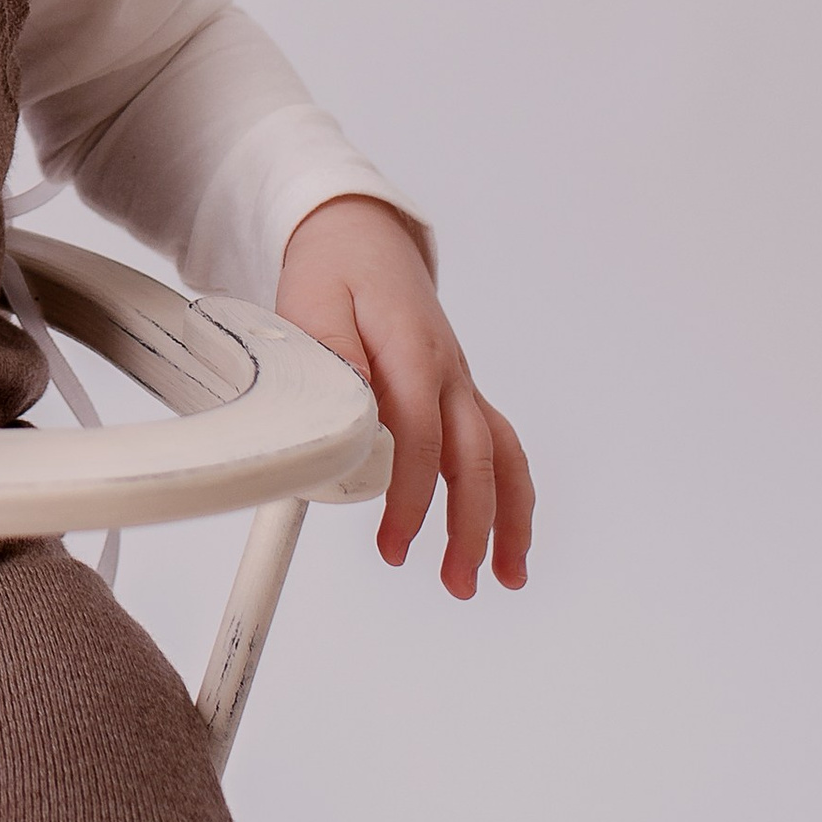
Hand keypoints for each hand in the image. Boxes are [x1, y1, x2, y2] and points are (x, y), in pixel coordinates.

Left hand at [274, 195, 533, 599]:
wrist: (359, 239)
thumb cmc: (332, 274)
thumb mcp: (311, 301)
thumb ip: (330, 353)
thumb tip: (350, 402)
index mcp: (411, 350)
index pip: (421, 435)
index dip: (412, 495)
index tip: (395, 544)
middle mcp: (448, 371)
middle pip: (475, 456)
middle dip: (472, 525)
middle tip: (456, 582)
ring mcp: (460, 384)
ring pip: (503, 454)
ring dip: (509, 518)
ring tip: (506, 577)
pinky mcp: (460, 394)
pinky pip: (499, 446)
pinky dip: (510, 493)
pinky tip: (506, 538)